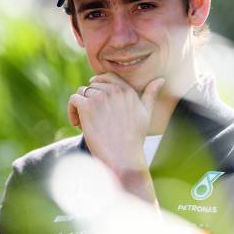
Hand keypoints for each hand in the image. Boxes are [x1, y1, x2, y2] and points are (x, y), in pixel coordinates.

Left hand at [67, 73, 164, 201]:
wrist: (123, 157)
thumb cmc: (135, 138)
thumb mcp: (146, 114)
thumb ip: (151, 94)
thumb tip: (161, 79)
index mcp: (127, 90)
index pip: (107, 77)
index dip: (98, 85)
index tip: (95, 98)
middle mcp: (113, 90)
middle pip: (92, 86)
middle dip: (90, 100)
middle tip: (93, 118)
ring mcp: (100, 97)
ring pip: (82, 93)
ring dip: (81, 107)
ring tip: (85, 123)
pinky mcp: (87, 107)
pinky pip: (73, 100)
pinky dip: (72, 111)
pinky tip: (78, 124)